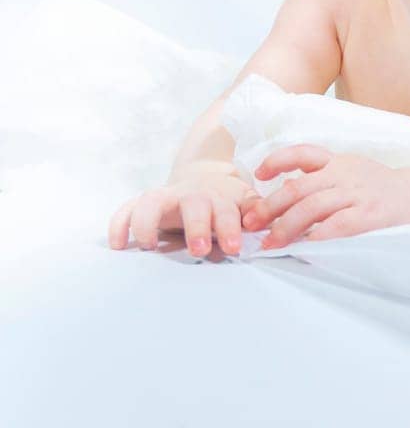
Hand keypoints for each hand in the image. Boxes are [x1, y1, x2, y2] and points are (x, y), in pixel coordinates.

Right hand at [108, 161, 261, 256]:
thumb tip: (272, 226)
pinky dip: (119, 224)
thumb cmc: (228, 200)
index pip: (226, 210)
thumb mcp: (246, 203)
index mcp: (219, 198)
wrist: (206, 177)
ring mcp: (165, 198)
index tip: (233, 248)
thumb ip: (257, 214)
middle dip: (196, 226)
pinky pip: (126, 209)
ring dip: (149, 223)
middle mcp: (191, 196)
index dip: (229, 228)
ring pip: (152, 202)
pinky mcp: (143, 204)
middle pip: (193, 204)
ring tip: (148, 247)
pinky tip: (118, 245)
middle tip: (199, 250)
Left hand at [241, 144, 409, 248]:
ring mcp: (357, 194)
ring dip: (285, 226)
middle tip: (251, 224)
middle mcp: (345, 174)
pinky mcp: (368, 215)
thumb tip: (282, 197)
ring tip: (270, 243)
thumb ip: (323, 178)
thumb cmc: (381, 191)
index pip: (303, 153)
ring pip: (311, 207)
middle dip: (269, 207)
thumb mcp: (354, 173)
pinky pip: (335, 226)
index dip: (277, 161)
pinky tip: (302, 247)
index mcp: (339, 161)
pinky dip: (315, 237)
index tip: (258, 176)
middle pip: (298, 187)